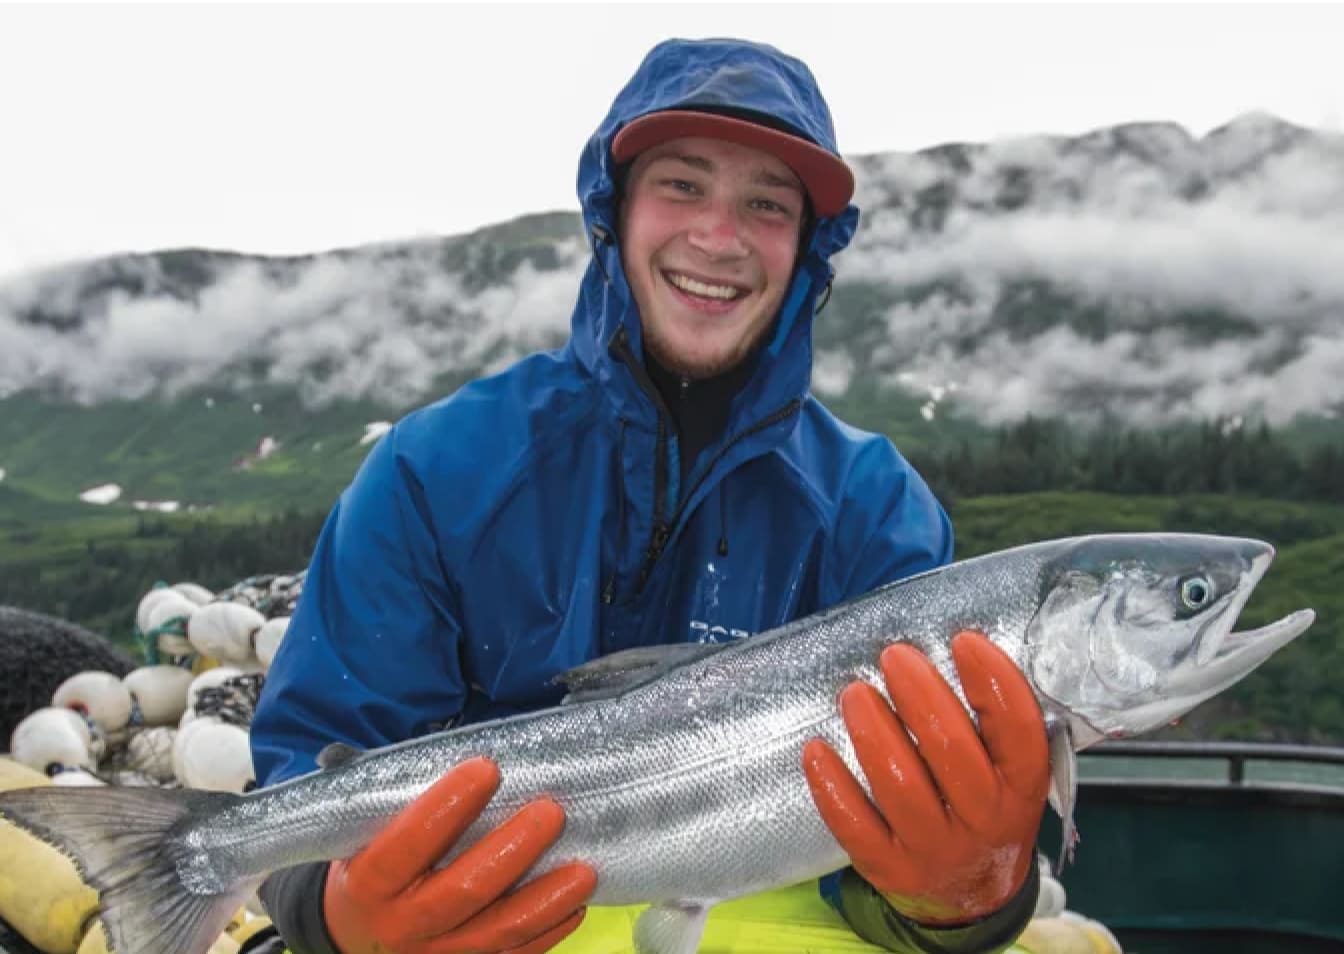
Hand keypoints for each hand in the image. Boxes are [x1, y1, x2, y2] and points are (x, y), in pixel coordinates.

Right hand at [324, 757, 597, 953]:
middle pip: (463, 891)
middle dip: (512, 850)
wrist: (351, 939)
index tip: (487, 769)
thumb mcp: (363, 836)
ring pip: (497, 931)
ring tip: (584, 869)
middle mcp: (401, 925)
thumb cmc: (369, 867)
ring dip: (545, 899)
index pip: (407, 844)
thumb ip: (395, 800)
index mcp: (369, 883)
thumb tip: (447, 757)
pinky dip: (547, 932)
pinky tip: (575, 905)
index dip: (446, 807)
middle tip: (551, 812)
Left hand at [803, 631, 1048, 925]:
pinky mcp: (890, 869)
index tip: (963, 641)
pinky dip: (832, 786)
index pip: (1018, 733)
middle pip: (952, 752)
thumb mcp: (1009, 775)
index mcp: (1021, 789)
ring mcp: (936, 850)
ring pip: (901, 786)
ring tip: (855, 692)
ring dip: (873, 731)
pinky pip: (855, 827)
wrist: (974, 897)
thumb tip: (951, 645)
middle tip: (895, 656)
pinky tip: (815, 749)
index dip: (994, 682)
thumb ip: (991, 726)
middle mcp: (984, 821)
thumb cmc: (984, 809)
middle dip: (920, 695)